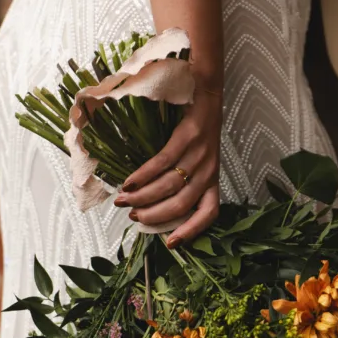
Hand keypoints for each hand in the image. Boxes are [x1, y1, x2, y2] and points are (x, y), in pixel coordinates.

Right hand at [114, 90, 221, 245]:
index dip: (191, 231)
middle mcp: (209, 170)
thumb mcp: (199, 160)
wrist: (207, 93)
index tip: (170, 244)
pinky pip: (162, 163)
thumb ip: (184, 180)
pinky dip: (143, 175)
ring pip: (169, 186)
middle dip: (153, 215)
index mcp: (213, 180)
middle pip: (181, 204)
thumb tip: (153, 203)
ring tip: (124, 200)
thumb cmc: (198, 130)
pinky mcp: (188, 137)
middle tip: (132, 216)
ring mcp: (200, 154)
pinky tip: (129, 181)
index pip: (209, 213)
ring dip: (143, 197)